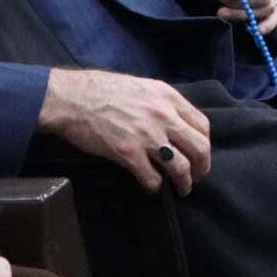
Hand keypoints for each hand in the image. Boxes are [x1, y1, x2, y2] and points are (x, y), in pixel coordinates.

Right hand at [39, 69, 211, 193]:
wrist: (71, 98)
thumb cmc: (102, 90)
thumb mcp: (142, 87)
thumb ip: (162, 103)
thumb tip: (175, 123)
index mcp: (168, 97)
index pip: (202, 125)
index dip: (205, 144)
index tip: (200, 155)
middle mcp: (163, 115)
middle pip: (199, 147)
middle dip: (202, 167)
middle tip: (197, 177)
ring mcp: (146, 135)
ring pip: (180, 167)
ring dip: (184, 182)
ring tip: (182, 189)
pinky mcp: (128, 153)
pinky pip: (152, 178)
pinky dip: (155, 187)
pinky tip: (152, 187)